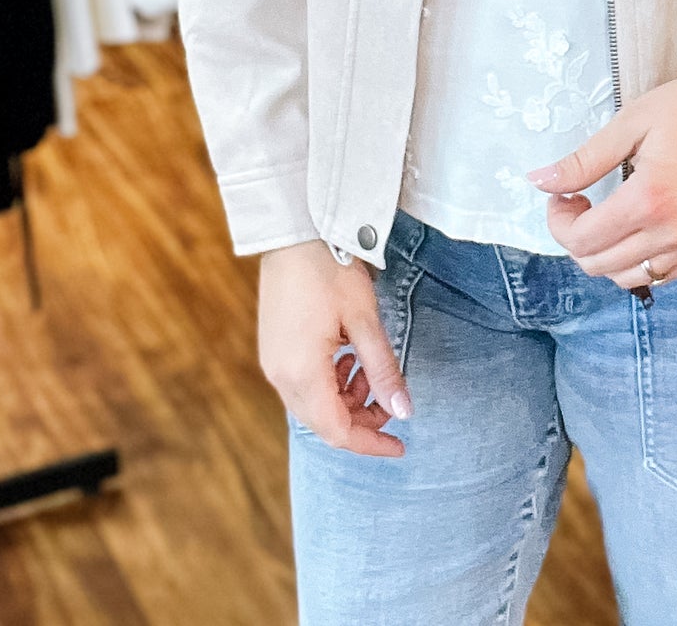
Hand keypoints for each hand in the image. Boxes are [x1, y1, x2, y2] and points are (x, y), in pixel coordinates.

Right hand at [258, 240, 411, 456]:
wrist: (293, 230)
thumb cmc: (330, 268)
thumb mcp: (364, 319)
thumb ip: (383, 369)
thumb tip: (404, 411)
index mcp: (301, 373)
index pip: (338, 431)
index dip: (371, 442)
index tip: (401, 445)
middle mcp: (280, 375)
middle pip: (323, 422)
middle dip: (360, 420)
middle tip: (391, 401)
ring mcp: (272, 361)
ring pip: (312, 403)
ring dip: (345, 398)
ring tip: (369, 368)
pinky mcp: (273, 347)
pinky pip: (301, 382)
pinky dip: (329, 381)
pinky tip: (347, 356)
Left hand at [525, 45, 676, 289]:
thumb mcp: (633, 121)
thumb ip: (585, 159)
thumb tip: (540, 181)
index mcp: (649, 200)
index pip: (583, 240)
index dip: (557, 221)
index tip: (560, 194)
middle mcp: (672, 232)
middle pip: (600, 265)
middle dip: (574, 237)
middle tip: (577, 200)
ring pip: (630, 277)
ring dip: (604, 255)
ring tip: (604, 215)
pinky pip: (664, 274)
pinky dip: (638, 263)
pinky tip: (635, 230)